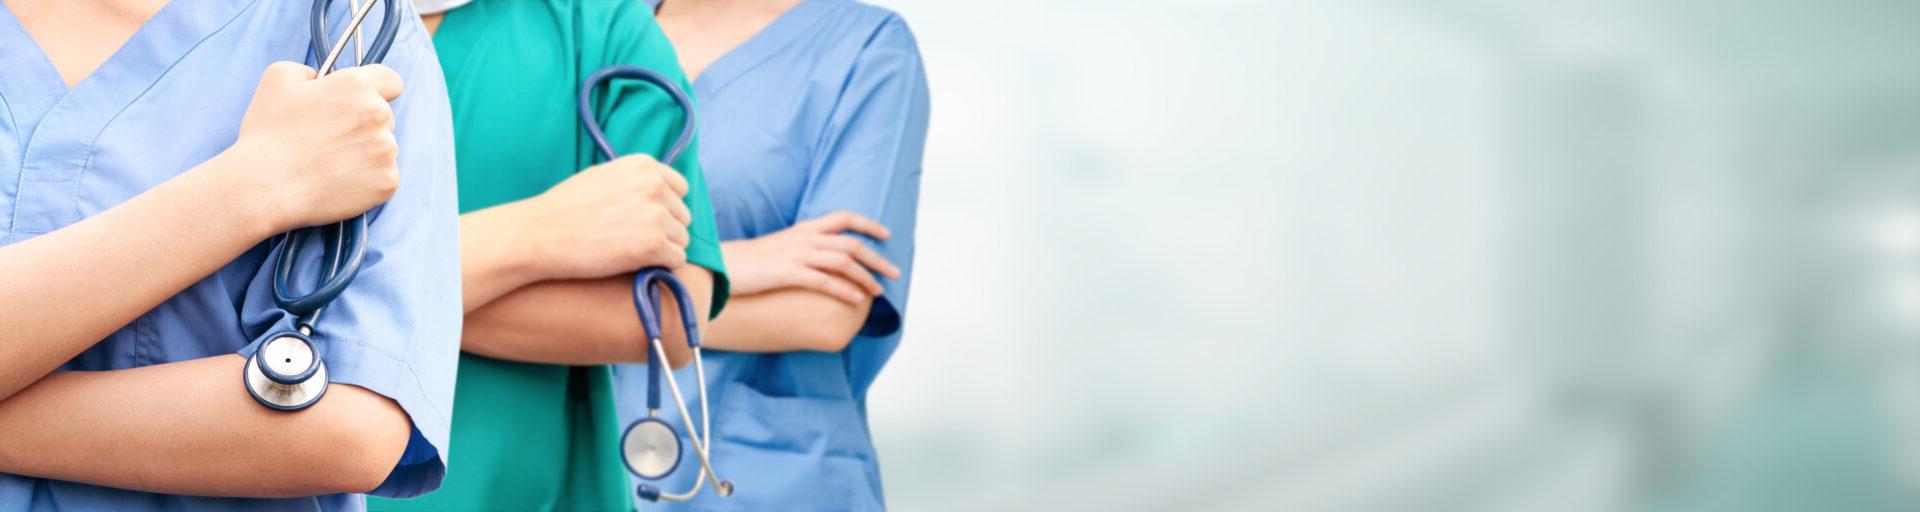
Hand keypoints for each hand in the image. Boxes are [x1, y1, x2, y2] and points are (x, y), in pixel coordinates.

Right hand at [218, 62, 404, 233]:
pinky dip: (366, 181)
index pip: (390, 81)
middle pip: (385, 117)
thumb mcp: (278, 79)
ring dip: (366, 153)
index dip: (377, 89)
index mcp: (357, 86)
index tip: (361, 103)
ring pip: (384, 148)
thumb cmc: (268, 133)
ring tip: (329, 163)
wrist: (264, 186)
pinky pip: (383, 177)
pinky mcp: (388, 182)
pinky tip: (337, 182)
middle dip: (364, 125)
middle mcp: (379, 114)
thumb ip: (310, 71)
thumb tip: (322, 79)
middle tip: (329, 140)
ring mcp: (386, 150)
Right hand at [513, 155, 692, 279]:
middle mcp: (655, 186)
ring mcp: (656, 215)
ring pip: (681, 239)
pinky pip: (676, 260)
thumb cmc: (565, 208)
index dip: (665, 207)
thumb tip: (662, 191)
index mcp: (644, 166)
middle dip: (664, 229)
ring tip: (629, 250)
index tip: (644, 219)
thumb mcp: (603, 176)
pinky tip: (635, 263)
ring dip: (662, 249)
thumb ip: (635, 180)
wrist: (540, 234)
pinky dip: (660, 266)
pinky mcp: (654, 245)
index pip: (680, 188)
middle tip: (631, 238)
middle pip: (682, 216)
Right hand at [722, 211, 900, 303]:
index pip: (843, 218)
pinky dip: (844, 290)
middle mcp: (803, 238)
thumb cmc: (747, 262)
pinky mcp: (787, 272)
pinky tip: (856, 300)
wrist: (718, 266)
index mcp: (802, 229)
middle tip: (894, 273)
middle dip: (877, 258)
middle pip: (850, 244)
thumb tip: (819, 263)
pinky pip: (824, 280)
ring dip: (866, 277)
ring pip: (843, 262)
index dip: (867, 224)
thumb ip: (801, 250)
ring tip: (879, 292)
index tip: (886, 234)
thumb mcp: (778, 249)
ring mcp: (796, 255)